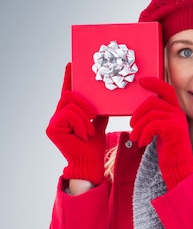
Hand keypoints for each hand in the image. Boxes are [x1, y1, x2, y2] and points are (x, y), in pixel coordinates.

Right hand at [46, 63, 107, 184]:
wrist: (90, 163)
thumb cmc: (94, 147)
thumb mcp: (100, 125)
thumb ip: (99, 112)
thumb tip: (106, 101)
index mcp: (68, 114)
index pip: (68, 93)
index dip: (69, 78)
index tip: (71, 65)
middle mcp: (58, 116)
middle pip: (69, 96)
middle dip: (85, 104)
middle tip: (94, 117)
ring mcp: (53, 122)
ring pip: (70, 105)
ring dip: (85, 118)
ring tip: (89, 132)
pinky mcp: (51, 128)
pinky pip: (69, 114)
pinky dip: (81, 123)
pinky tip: (84, 135)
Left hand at [130, 77, 192, 188]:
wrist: (179, 169)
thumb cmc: (169, 153)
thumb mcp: (160, 132)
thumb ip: (155, 119)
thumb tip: (139, 112)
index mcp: (176, 112)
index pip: (166, 90)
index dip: (154, 83)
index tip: (142, 81)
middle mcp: (179, 113)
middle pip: (153, 101)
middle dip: (138, 113)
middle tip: (132, 126)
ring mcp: (178, 121)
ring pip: (151, 114)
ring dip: (138, 127)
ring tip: (135, 138)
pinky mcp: (175, 130)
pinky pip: (153, 124)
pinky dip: (144, 134)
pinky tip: (143, 143)